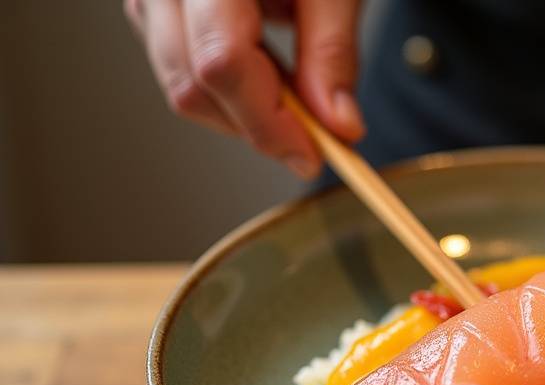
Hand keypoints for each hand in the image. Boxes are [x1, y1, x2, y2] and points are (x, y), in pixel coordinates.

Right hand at [124, 0, 364, 178]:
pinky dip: (226, 89)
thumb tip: (338, 126)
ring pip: (181, 86)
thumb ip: (333, 54)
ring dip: (241, 110)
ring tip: (294, 89)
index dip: (269, 122)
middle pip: (193, 85)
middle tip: (312, 140)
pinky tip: (265, 71)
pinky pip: (178, 69)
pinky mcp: (152, 7)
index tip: (312, 155)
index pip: (223, 63)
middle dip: (256, 126)